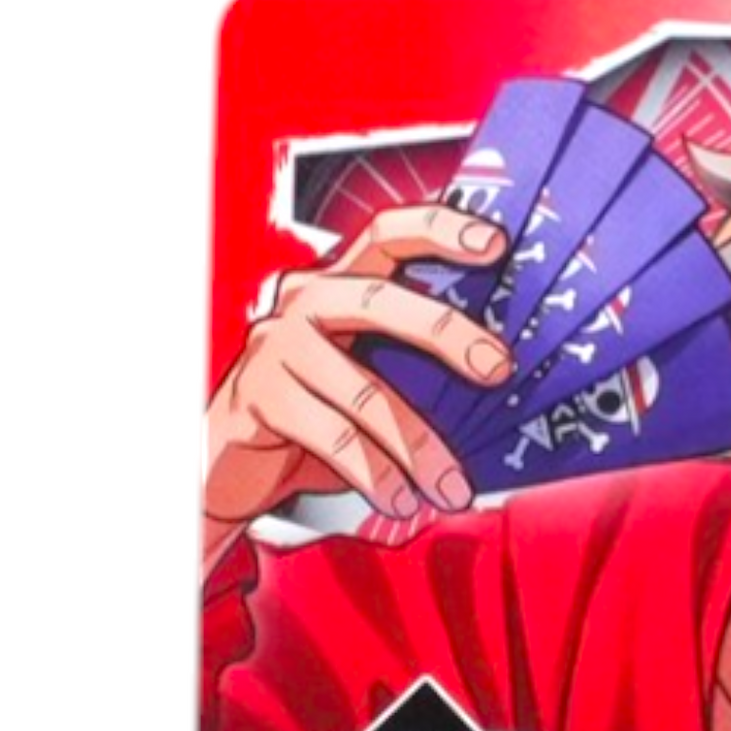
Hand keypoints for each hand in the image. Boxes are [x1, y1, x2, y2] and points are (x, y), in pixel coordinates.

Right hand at [203, 205, 512, 539]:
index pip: (385, 235)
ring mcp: (276, 346)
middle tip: (497, 368)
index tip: (493, 243)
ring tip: (453, 487)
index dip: (437, 229)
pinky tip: (402, 501)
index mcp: (336, 285)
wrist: (231, 466)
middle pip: (378, 300)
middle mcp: (303, 303)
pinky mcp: (260, 397)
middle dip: (445, 331)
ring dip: (420, 448)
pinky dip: (376, 475)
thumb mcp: (367, 381)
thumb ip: (413, 367)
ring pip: (364, 392)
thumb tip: (499, 382)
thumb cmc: (313, 419)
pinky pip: (332, 436)